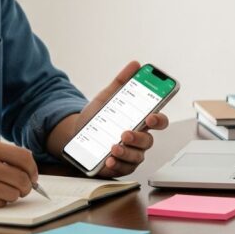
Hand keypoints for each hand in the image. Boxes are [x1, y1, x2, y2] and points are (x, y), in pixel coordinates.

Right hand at [0, 139, 37, 210]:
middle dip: (27, 185)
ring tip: (0, 189)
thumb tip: (27, 163)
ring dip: (12, 194)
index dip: (32, 168)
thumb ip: (0, 153)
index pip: (24, 158)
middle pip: (22, 178)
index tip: (32, 174)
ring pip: (14, 194)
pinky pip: (0, 203)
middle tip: (23, 187)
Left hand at [74, 60, 169, 177]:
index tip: (151, 116)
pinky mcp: (120, 166)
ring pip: (137, 157)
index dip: (158, 120)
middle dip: (138, 138)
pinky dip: (116, 165)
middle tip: (126, 133)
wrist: (76, 134)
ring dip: (126, 152)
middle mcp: (138, 139)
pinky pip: (123, 169)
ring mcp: (130, 154)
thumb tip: (135, 64)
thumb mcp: (107, 98)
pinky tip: (108, 160)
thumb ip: (121, 82)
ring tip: (113, 147)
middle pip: (148, 141)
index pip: (158, 121)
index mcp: (139, 121)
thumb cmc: (98, 117)